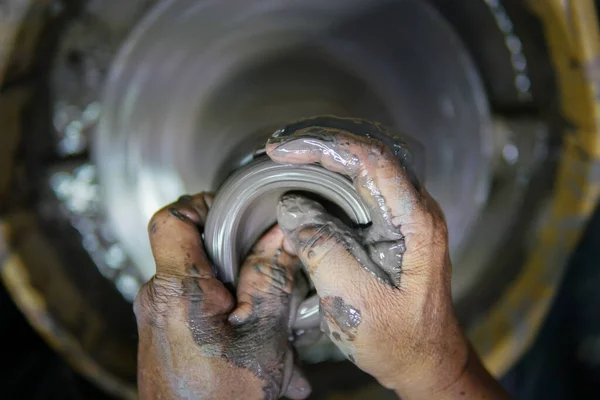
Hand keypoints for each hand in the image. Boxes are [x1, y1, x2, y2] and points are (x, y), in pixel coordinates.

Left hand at [134, 193, 310, 399]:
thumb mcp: (264, 335)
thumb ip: (272, 278)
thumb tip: (282, 235)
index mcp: (176, 290)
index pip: (171, 217)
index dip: (203, 204)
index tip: (235, 212)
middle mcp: (158, 300)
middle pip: (197, 251)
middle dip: (243, 264)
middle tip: (274, 283)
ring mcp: (160, 320)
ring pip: (207, 285)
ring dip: (246, 302)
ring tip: (277, 334)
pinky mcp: (168, 336)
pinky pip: (203, 312)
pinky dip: (234, 322)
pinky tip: (265, 353)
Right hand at [266, 116, 509, 398]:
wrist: (427, 360)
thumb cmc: (400, 340)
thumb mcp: (356, 303)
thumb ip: (323, 251)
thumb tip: (291, 206)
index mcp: (416, 222)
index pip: (373, 159)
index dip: (324, 146)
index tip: (282, 151)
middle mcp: (415, 208)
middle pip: (372, 147)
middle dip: (322, 138)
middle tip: (278, 146)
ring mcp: (405, 213)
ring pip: (368, 159)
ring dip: (327, 150)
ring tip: (288, 152)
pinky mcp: (392, 223)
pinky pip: (363, 181)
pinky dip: (332, 170)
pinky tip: (309, 172)